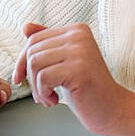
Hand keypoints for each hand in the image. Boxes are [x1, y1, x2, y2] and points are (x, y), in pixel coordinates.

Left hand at [12, 22, 129, 135]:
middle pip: (32, 51)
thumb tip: (25, 27)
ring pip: (35, 63)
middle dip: (30, 77)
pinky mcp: (80, 69)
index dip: (23, 62)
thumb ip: (48, 44)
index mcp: (77, 30)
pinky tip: (54, 101)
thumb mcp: (64, 62)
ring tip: (49, 98)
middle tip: (43, 94)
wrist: (111, 108)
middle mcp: (79, 35)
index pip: (34, 39)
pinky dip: (43, 94)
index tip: (23, 79)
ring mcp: (81, 51)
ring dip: (36, 88)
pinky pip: (43, 78)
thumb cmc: (86, 88)